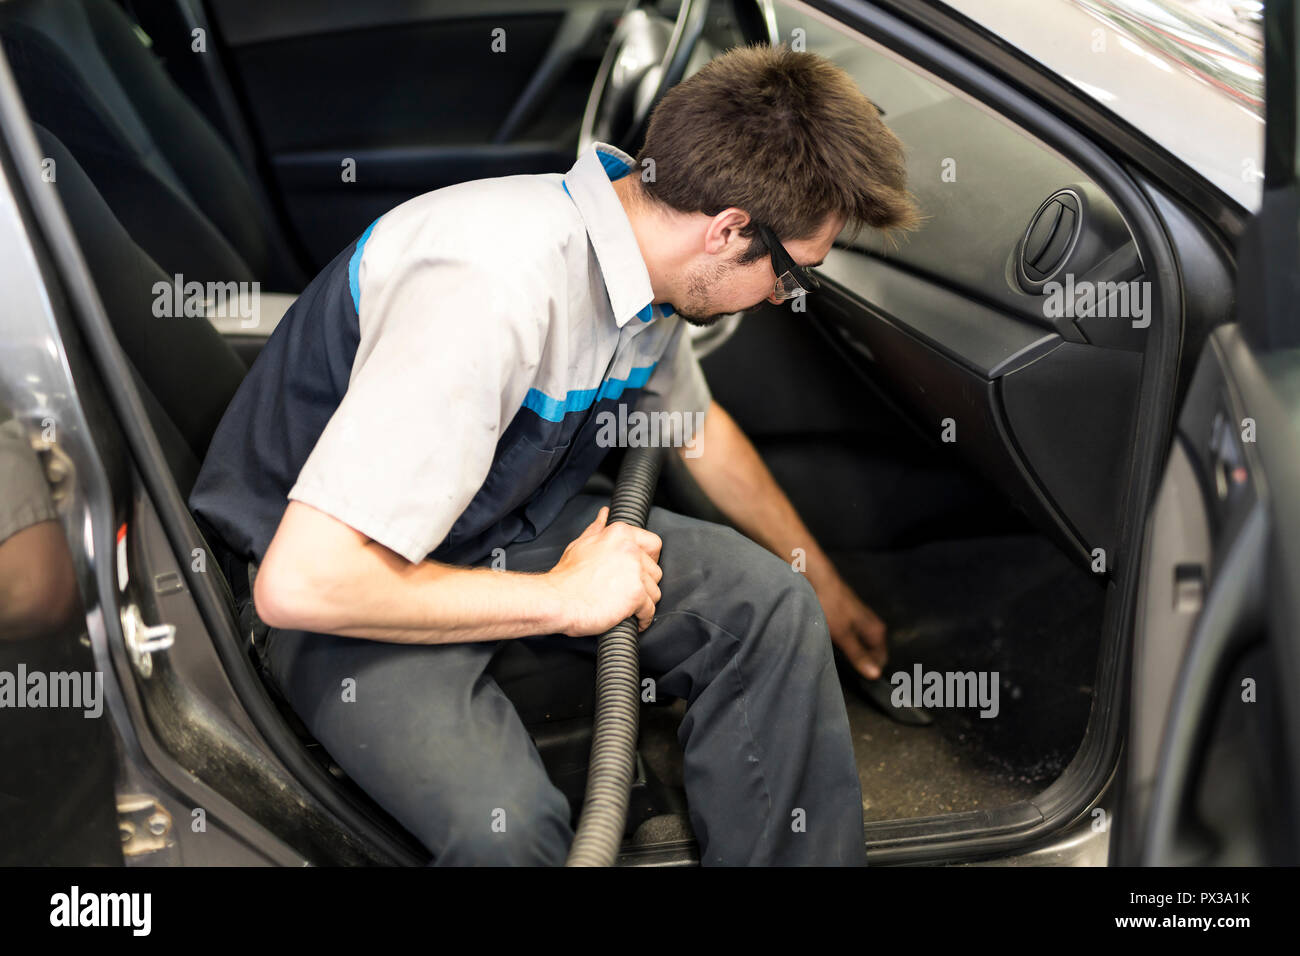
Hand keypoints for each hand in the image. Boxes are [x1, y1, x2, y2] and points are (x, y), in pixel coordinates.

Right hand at [545, 507, 662, 635]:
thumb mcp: (579, 545)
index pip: (653, 544)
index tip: (641, 571)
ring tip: (628, 608)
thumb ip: (597, 529)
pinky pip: (650, 610)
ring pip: (654, 592)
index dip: (648, 560)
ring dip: (644, 603)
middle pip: (655, 571)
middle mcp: (631, 550)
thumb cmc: (565, 577)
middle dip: (644, 585)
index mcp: (620, 534)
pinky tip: (634, 621)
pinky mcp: (636, 595)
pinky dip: (643, 619)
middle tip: (628, 593)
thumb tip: (604, 515)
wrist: (556, 600)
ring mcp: (635, 572)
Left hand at [816, 577, 887, 679]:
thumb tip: (876, 675)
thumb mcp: (843, 635)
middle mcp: (874, 625)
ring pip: (861, 644)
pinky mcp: (850, 617)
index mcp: (877, 631)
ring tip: (838, 656)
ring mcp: (862, 620)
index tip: (856, 677)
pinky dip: (845, 642)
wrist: (819, 579)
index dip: (870, 670)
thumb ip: (859, 655)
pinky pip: (853, 636)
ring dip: (851, 652)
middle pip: (872, 652)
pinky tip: (833, 642)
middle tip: (845, 668)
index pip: (881, 660)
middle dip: (860, 661)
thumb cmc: (832, 606)